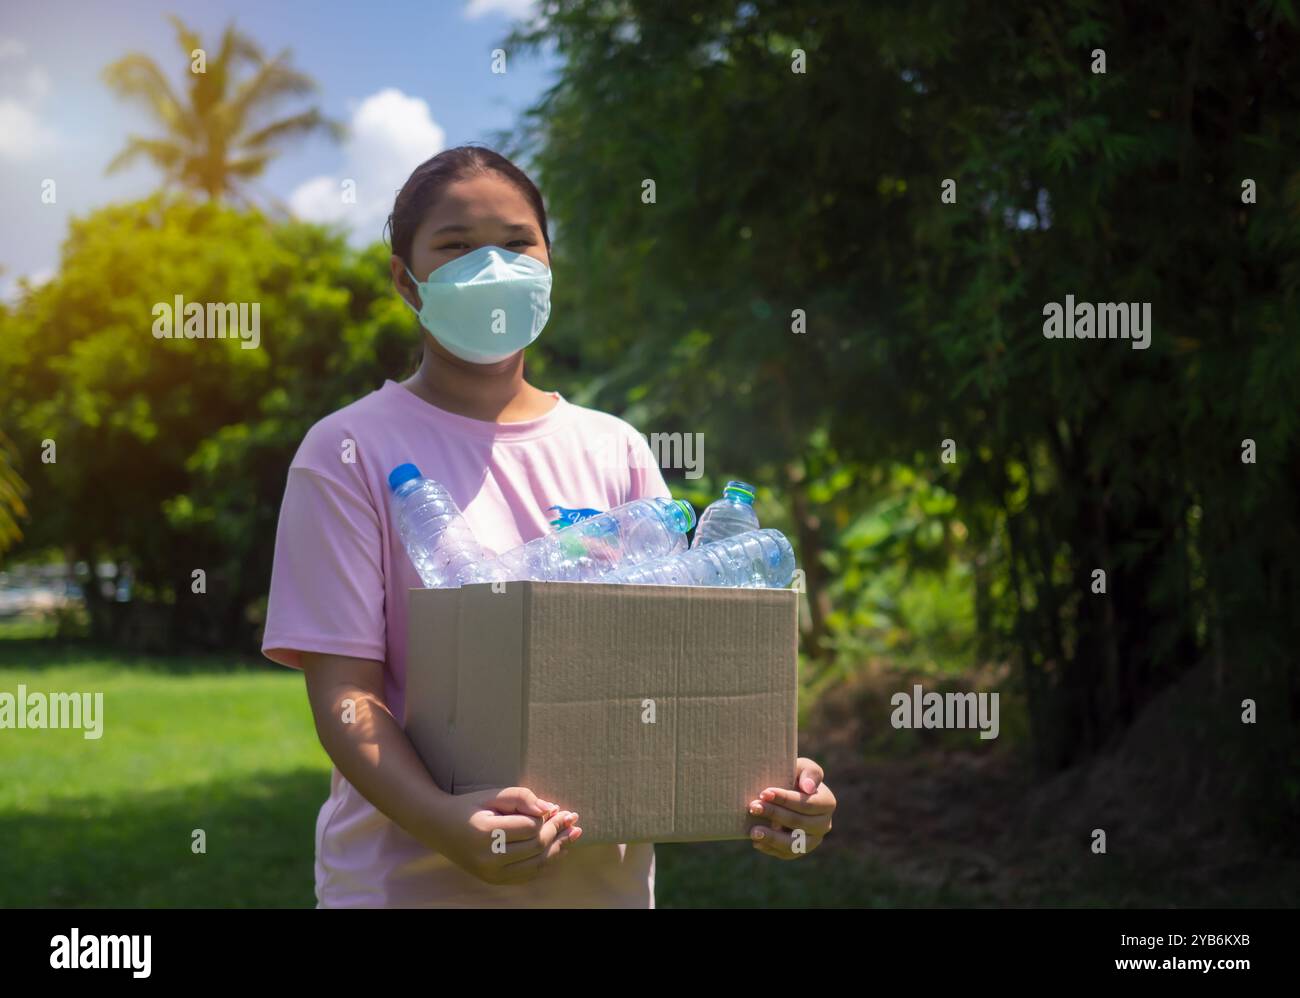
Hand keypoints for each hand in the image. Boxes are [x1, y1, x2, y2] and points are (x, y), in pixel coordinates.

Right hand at [435, 785, 581, 884]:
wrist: (440, 828)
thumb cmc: (469, 806)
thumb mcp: (493, 795)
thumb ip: (521, 798)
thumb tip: (550, 809)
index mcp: (486, 833)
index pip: (530, 828)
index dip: (548, 818)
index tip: (561, 810)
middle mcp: (488, 858)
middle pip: (535, 847)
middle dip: (558, 832)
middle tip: (573, 819)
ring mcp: (491, 873)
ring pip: (535, 864)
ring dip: (558, 849)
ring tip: (573, 835)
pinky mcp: (494, 880)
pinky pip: (527, 875)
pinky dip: (545, 862)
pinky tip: (558, 850)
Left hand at [747, 757, 834, 859]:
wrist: (787, 791)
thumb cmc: (795, 775)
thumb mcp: (802, 767)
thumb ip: (809, 772)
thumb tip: (808, 788)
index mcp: (827, 803)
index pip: (806, 804)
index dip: (785, 799)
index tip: (764, 793)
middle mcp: (824, 825)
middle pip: (799, 823)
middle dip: (774, 815)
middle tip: (753, 807)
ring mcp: (813, 840)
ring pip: (794, 844)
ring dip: (772, 838)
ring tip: (753, 831)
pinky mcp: (799, 851)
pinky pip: (786, 854)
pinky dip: (770, 849)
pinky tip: (756, 841)